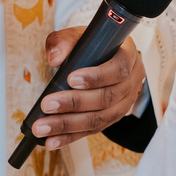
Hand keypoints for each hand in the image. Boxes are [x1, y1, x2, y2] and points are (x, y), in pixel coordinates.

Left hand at [30, 27, 145, 149]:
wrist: (104, 58)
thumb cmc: (94, 46)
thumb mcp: (81, 35)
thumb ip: (65, 40)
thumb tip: (54, 57)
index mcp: (129, 56)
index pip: (119, 69)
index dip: (96, 76)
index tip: (71, 79)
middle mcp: (132, 82)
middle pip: (107, 98)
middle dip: (74, 103)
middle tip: (48, 104)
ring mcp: (124, 103)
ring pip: (99, 119)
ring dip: (68, 125)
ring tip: (43, 127)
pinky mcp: (111, 119)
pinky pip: (92, 131)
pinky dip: (70, 136)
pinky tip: (52, 140)